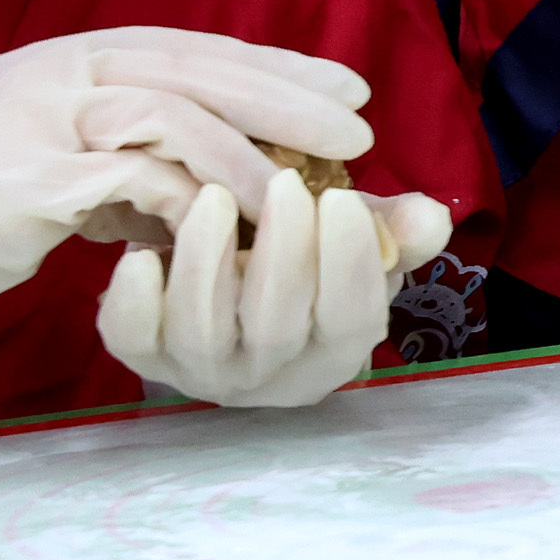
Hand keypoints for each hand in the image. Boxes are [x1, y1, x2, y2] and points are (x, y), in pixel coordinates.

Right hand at [0, 30, 381, 470]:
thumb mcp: (38, 171)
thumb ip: (112, 164)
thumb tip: (191, 191)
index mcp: (58, 63)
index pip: (187, 49)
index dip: (272, 66)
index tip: (345, 90)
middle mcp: (49, 75)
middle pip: (192, 66)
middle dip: (285, 94)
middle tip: (359, 128)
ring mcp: (31, 123)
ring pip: (169, 112)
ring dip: (247, 151)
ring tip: (305, 187)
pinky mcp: (18, 185)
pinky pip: (129, 179)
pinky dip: (188, 201)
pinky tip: (229, 228)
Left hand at [98, 179, 447, 408]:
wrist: (232, 298)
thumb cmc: (308, 264)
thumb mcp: (360, 245)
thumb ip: (396, 231)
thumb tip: (428, 216)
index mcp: (333, 352)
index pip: (350, 320)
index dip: (348, 263)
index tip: (340, 198)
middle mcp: (268, 376)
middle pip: (276, 327)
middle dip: (282, 253)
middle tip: (282, 183)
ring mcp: (201, 371)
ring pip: (201, 330)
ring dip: (206, 261)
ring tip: (210, 196)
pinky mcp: (143, 356)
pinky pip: (132, 340)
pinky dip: (133, 300)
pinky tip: (140, 251)